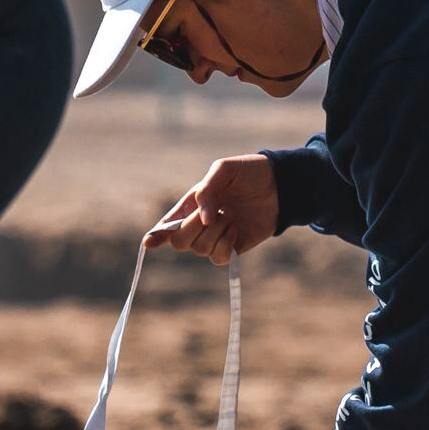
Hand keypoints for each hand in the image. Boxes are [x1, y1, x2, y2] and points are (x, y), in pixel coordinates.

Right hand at [149, 155, 278, 264]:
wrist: (279, 184)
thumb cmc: (248, 173)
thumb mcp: (224, 170)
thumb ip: (207, 190)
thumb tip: (202, 219)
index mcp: (191, 204)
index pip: (167, 224)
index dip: (157, 235)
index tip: (150, 242)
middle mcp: (200, 224)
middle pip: (179, 242)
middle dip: (192, 229)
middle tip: (212, 213)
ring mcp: (216, 237)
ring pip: (199, 249)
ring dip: (215, 232)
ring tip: (230, 216)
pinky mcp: (233, 248)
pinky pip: (218, 258)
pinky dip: (225, 245)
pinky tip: (235, 230)